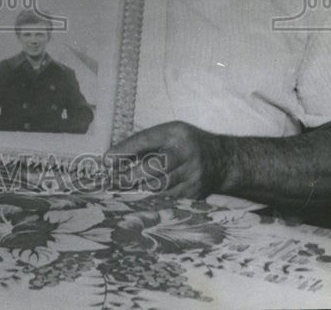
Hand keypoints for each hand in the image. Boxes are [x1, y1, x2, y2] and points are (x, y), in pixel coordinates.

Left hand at [106, 121, 229, 199]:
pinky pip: (168, 197)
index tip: (107, 159)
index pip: (145, 140)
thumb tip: (115, 158)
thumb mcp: (170, 134)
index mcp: (177, 133)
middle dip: (130, 175)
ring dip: (140, 187)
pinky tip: (144, 194)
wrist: (223, 160)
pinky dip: (154, 196)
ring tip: (125, 186)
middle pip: (153, 167)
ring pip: (158, 185)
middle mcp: (186, 154)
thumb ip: (147, 144)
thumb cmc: (187, 144)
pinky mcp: (195, 193)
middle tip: (114, 179)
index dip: (124, 150)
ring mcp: (193, 175)